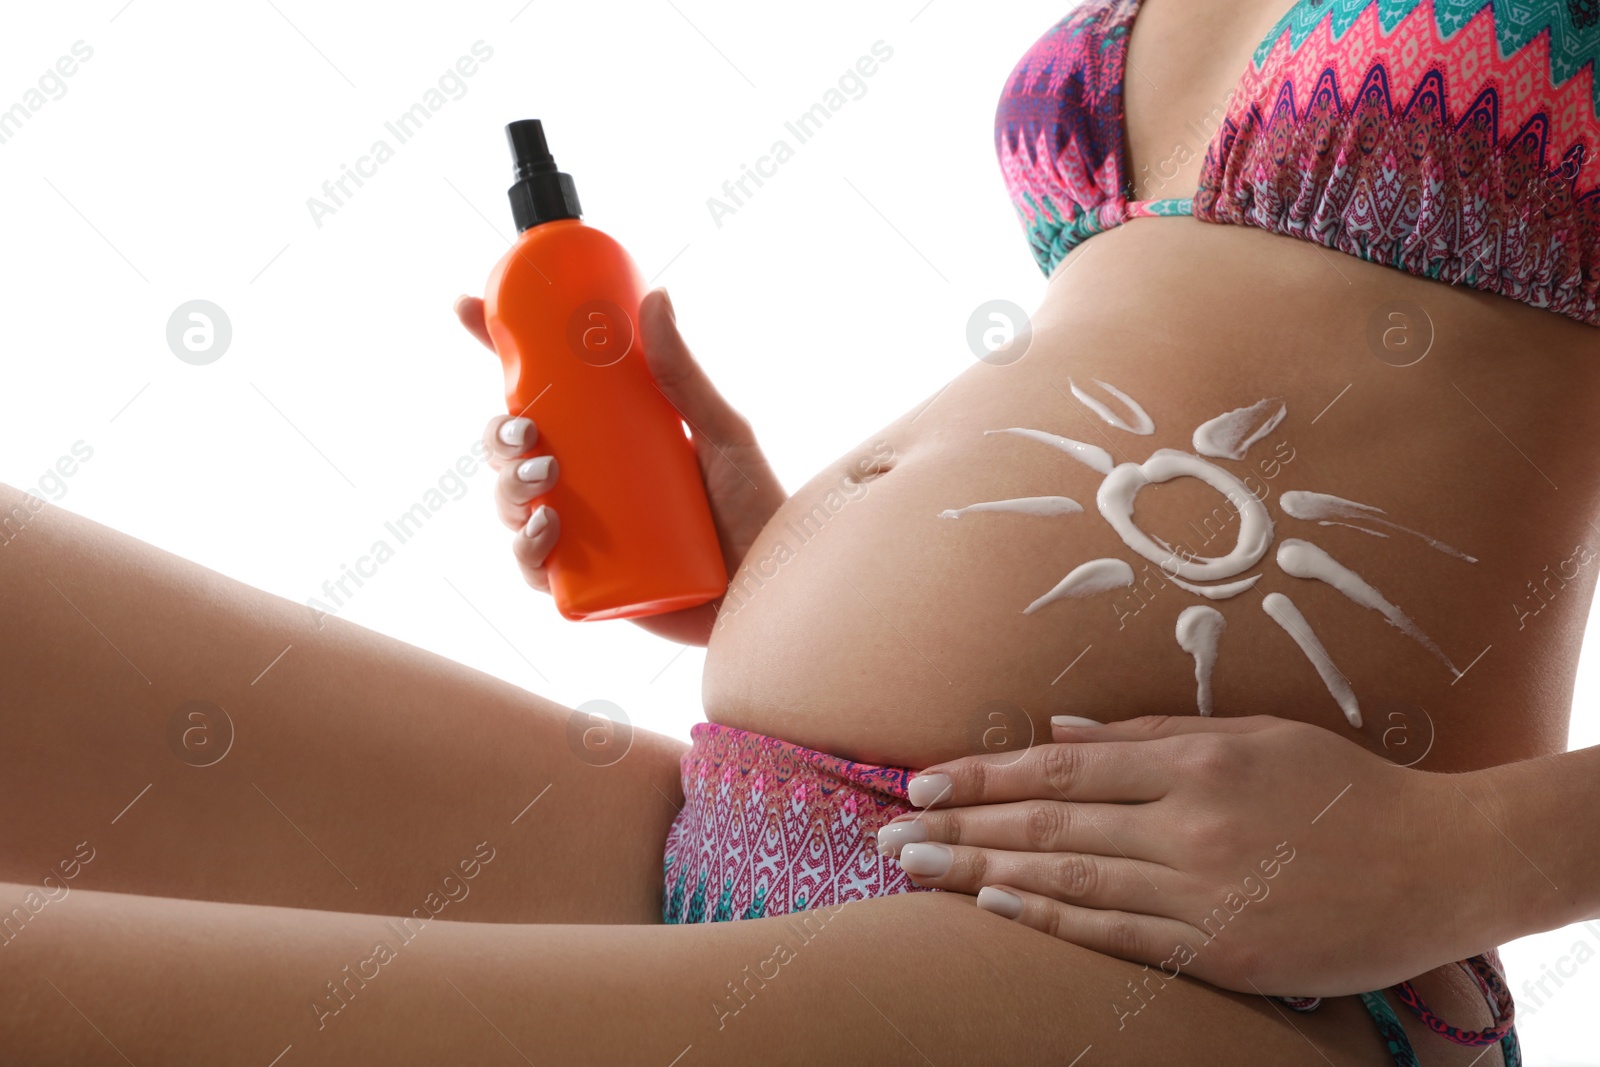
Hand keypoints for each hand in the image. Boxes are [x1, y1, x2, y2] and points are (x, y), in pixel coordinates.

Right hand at [456, 288, 786, 644]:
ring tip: (543, 475)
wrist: (777, 587)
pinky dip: (525, 550)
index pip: (539, 388)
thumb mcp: (723, 433)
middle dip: (497, 434)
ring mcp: (582, 532)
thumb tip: (656, 297)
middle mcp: (586, 481)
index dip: (494, 349)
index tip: (465, 308)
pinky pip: (534, 568)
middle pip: (510, 448)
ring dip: (507, 486)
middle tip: (527, 430)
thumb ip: (685, 374)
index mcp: (607, 436)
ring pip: (511, 503)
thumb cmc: (756, 509)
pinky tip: (546, 530)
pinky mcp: (587, 582)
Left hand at [878, 715, 1507, 997]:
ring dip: (984, 874)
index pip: (1062, 763)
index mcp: (1195, 758)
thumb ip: (1152, 730)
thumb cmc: (1344, 787)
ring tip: (918, 871)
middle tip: (889, 834)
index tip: (922, 781)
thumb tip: (1060, 724)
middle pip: (1050, 821)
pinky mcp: (1221, 951)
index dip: (984, 773)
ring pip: (1070, 878)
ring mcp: (1204, 891)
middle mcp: (1189, 822)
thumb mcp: (1254, 733)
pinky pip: (1119, 935)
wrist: (1440, 863)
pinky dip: (1052, 920)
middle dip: (961, 827)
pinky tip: (996, 909)